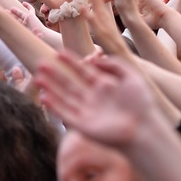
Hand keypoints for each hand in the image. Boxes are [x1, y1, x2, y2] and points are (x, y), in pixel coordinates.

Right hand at [34, 52, 154, 148]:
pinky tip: (45, 97)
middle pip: (70, 84)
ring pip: (64, 98)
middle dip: (55, 75)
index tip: (59, 52)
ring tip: (38, 77)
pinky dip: (55, 107)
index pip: (83, 71)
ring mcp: (87, 112)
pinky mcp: (83, 126)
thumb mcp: (131, 76)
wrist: (143, 128)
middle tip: (41, 63)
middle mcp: (93, 98)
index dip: (71, 62)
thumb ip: (114, 64)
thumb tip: (93, 59)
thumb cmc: (141, 103)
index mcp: (104, 86)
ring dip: (51, 89)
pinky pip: (65, 115)